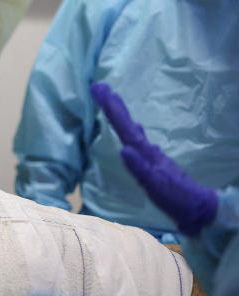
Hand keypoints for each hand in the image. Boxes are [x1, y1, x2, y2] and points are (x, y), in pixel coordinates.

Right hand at [90, 82, 216, 234]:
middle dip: (113, 105)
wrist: (197, 208)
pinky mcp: (153, 162)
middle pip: (127, 123)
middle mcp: (146, 150)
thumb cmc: (174, 198)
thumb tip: (124, 150)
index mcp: (144, 153)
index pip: (124, 127)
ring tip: (111, 102)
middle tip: (100, 87)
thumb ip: (139, 168)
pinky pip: (137, 140)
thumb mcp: (155, 185)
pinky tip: (134, 130)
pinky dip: (131, 130)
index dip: (111, 108)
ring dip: (120, 115)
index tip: (99, 89)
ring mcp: (150, 155)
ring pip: (132, 130)